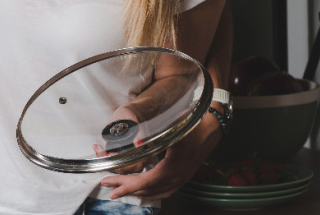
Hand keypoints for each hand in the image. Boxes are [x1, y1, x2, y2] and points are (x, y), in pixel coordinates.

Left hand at [100, 112, 221, 199]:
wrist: (210, 130)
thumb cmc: (191, 127)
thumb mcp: (172, 131)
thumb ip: (155, 138)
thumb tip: (137, 143)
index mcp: (170, 167)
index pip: (144, 182)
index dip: (125, 185)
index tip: (110, 186)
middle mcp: (176, 177)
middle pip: (146, 189)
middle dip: (125, 188)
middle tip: (109, 186)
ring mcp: (180, 180)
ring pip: (154, 193)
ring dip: (136, 192)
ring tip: (121, 189)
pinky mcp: (182, 179)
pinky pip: (164, 193)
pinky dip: (150, 193)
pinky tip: (143, 191)